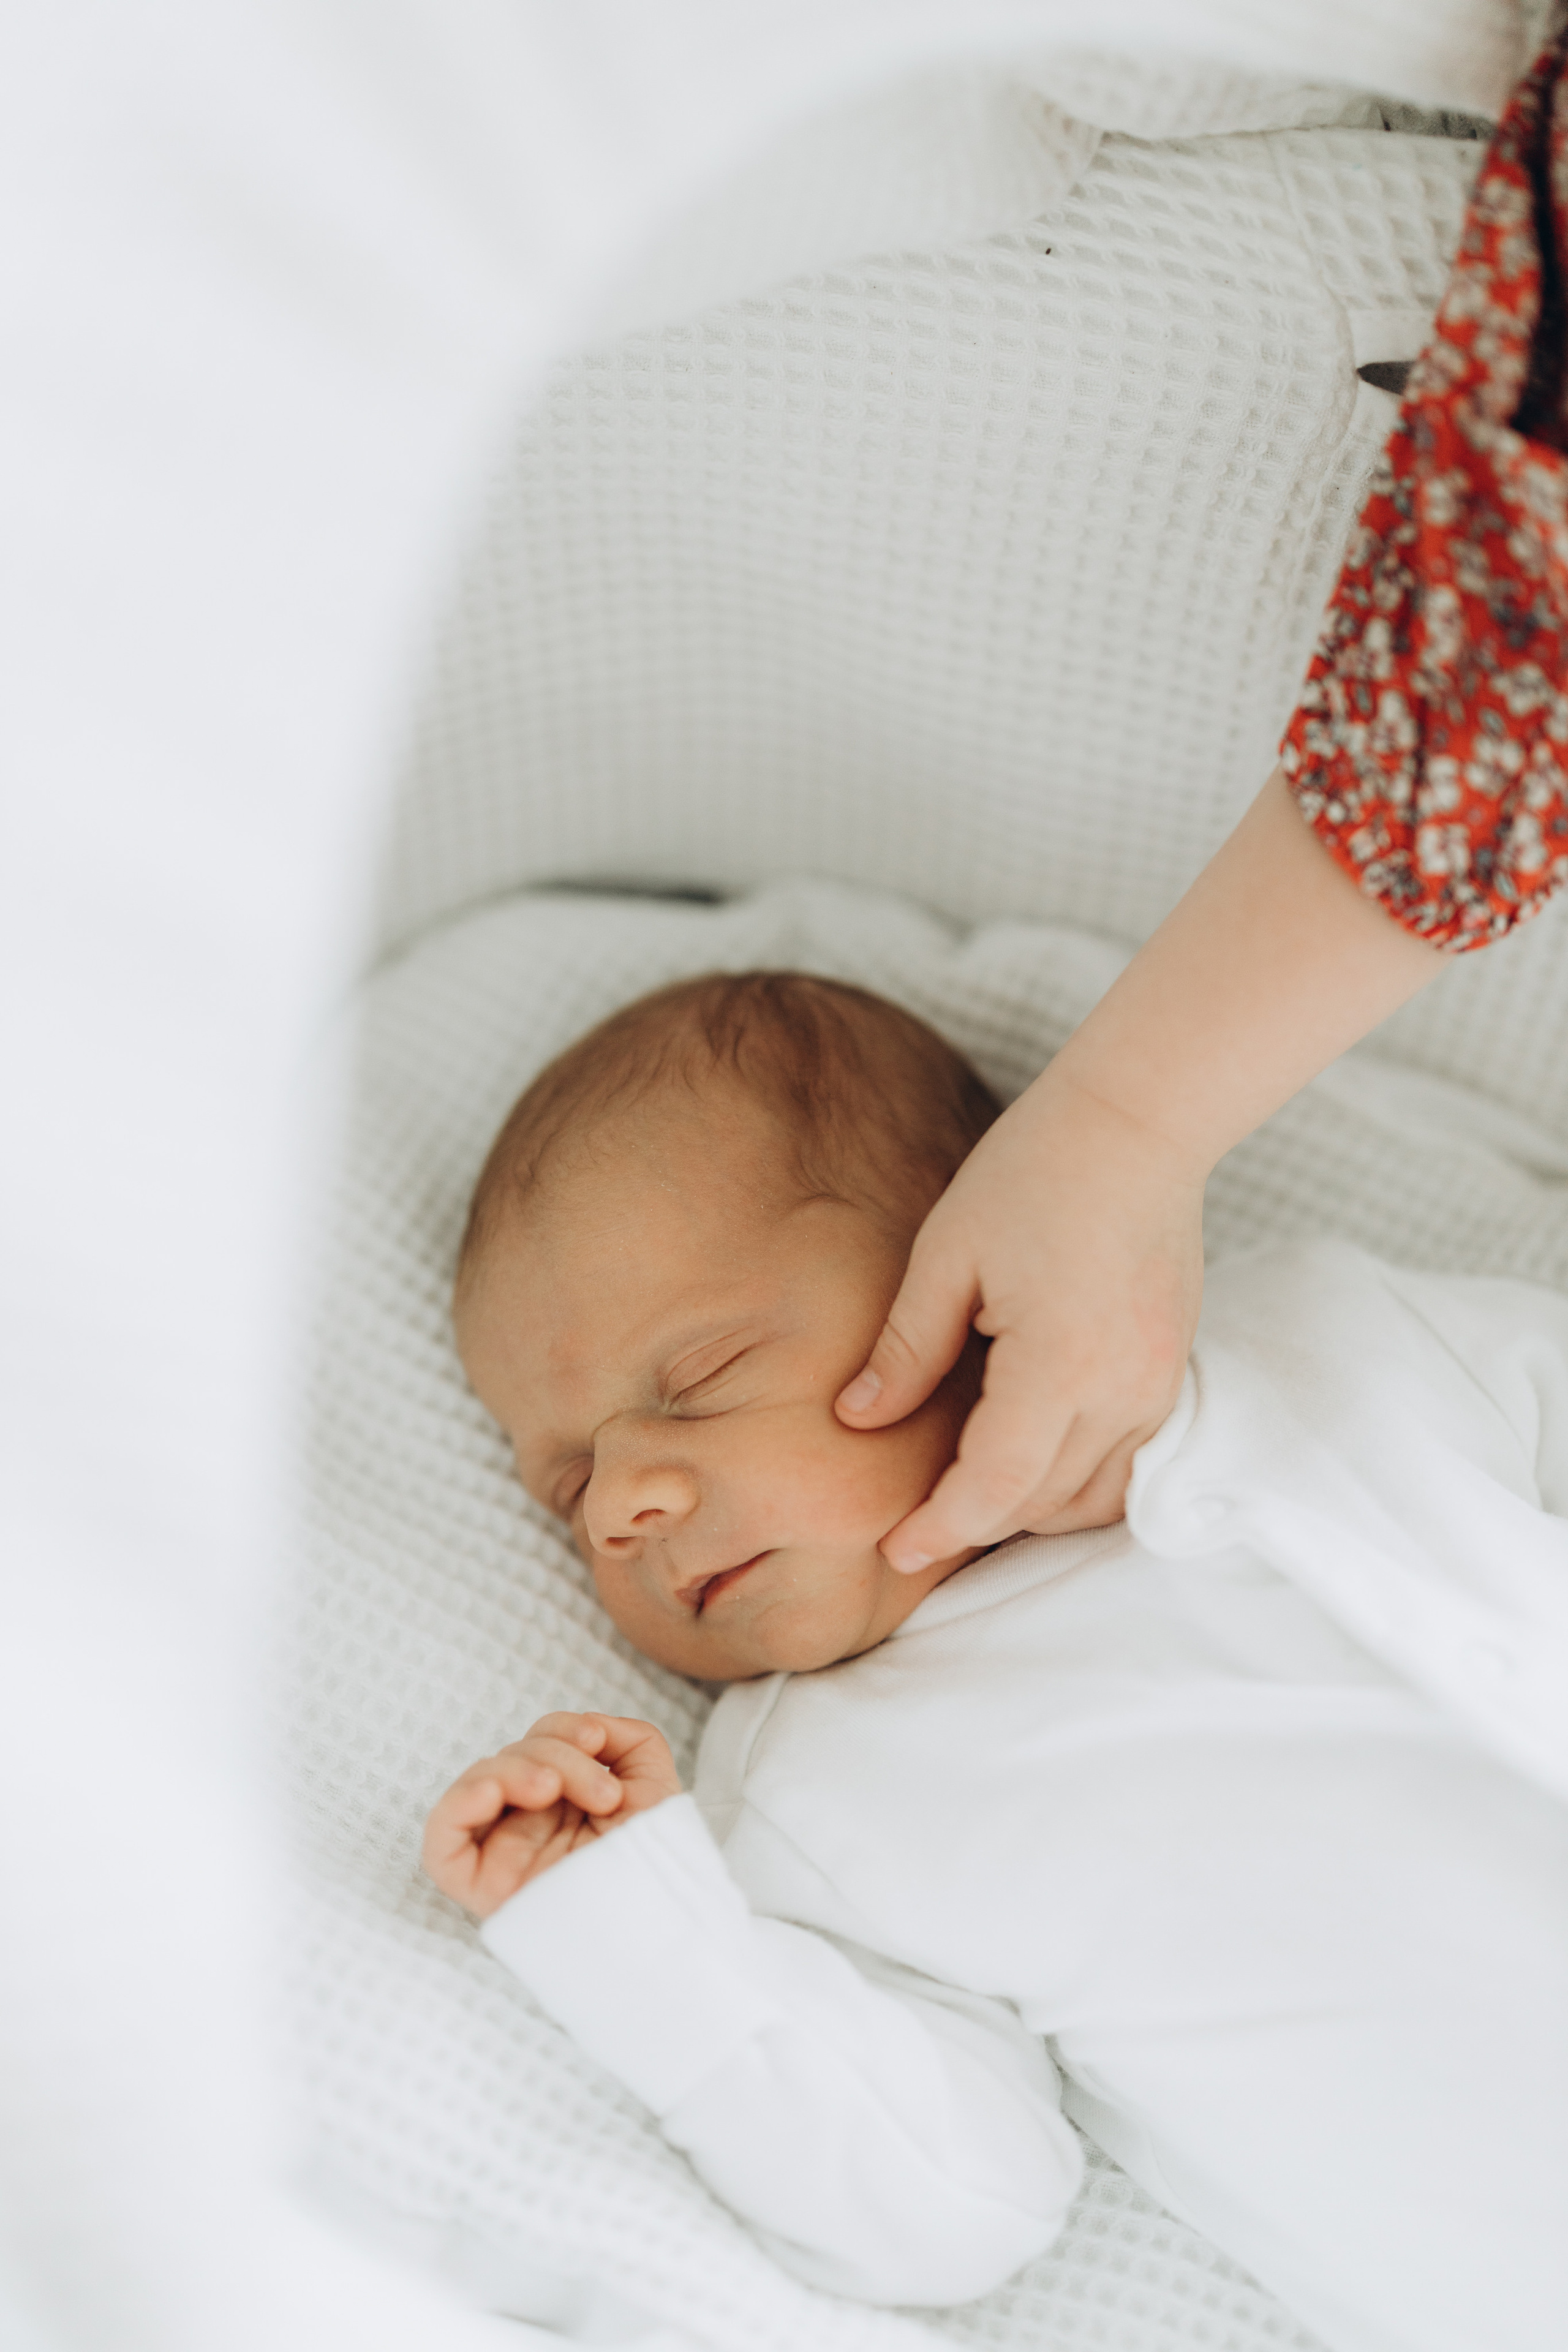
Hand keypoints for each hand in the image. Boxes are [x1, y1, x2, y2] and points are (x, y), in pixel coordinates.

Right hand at [422, 1712, 681, 1918]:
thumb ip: (630, 1739)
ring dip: (516, 1769)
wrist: (659, 1921)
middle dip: (556, 1755)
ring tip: (554, 1791)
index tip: (598, 1743)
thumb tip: (589, 1727)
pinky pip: (441, 1841)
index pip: (538, 1746)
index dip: (563, 1729)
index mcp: (563, 1804)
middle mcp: (529, 1824)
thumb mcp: (656, 1785)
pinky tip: (493, 1793)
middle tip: (601, 1792)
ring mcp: (502, 1852)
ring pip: (478, 1785)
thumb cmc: (658, 1861)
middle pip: (512, 1759)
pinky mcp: (481, 1884)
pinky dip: (458, 1803)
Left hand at [837, 766, 1446, 1567]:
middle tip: (916, 1520)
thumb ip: (906, 1349)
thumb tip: (857, 1419)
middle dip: (976, 1521)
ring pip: (1093, 1495)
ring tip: (969, 1490)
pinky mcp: (1173, 1370)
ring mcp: (1158, 1383)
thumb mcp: (947, 1255)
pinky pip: (1128, 1462)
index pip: (993, 1487)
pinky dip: (1078, 1479)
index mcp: (1057, 1363)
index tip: (895, 1548)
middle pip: (1041, 1501)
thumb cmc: (1032, 1173)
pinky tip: (1031, 1456)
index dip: (941, 1526)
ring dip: (1029, 1506)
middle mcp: (1121, 1388)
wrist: (1138, 1123)